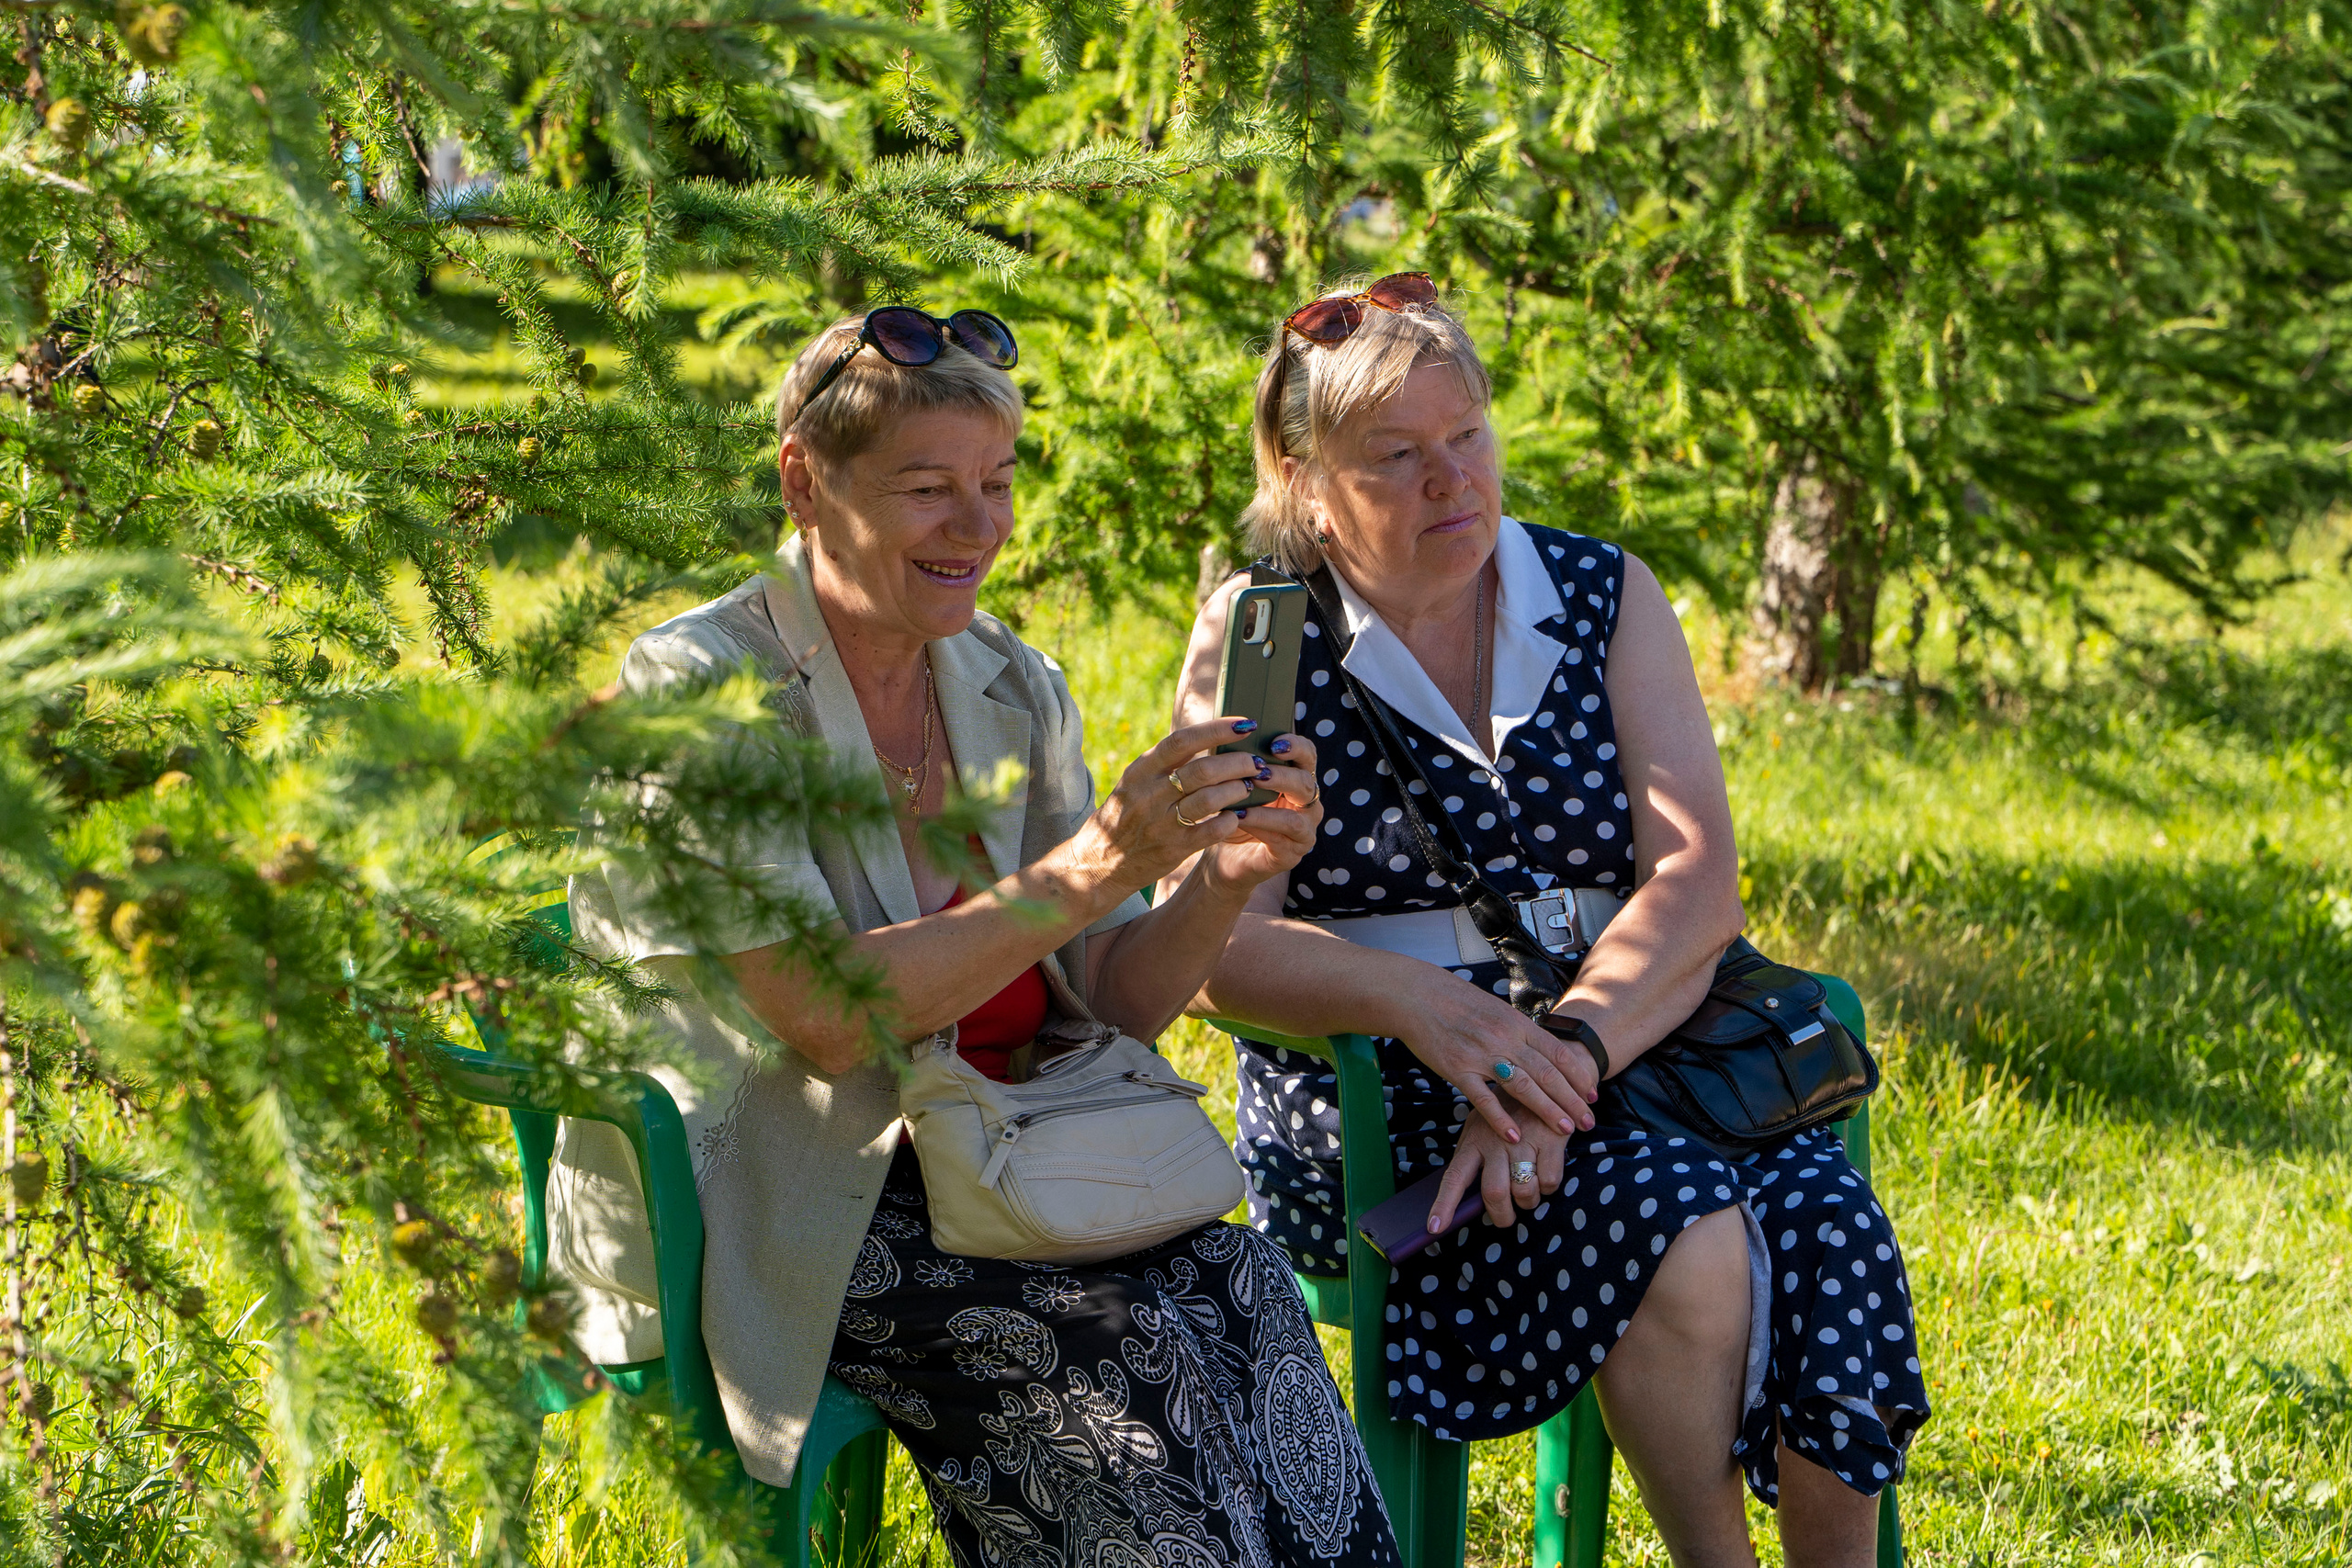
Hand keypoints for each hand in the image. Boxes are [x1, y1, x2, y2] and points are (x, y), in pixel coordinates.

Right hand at [1078, 717, 1288, 894]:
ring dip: (1237, 789)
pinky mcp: (1173, 849)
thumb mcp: (1136, 783)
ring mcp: (1161, 823)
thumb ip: (1166, 764)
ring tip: (1251, 785)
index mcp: (1140, 771)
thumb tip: (1209, 736)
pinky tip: (1238, 816)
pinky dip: (1230, 820)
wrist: (1099, 862)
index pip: (1182, 741)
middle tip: (1256, 761)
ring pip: (1210, 799)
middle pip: (1202, 770)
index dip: (1216, 730)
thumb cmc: (1125, 815)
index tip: (1244, 724)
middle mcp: (1149, 795)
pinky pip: (1210, 831)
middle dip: (1237, 763)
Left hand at [1198, 733, 1320, 893]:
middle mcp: (1307, 805)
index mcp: (1297, 780)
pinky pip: (1280, 839)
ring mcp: (1303, 833)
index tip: (1274, 742)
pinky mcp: (1291, 855)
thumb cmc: (1233, 813)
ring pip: (1297, 816)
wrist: (1224, 856)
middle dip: (1283, 775)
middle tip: (1259, 771)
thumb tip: (1225, 723)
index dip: (1296, 746)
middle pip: (1306, 783)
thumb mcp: (1235, 782)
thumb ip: (1240, 758)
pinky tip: (1240, 819)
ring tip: (1247, 796)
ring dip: (1270, 805)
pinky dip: (1260, 826)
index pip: (1308, 756)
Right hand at [1382, 964, 1599, 1143]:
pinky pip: (1483, 1099)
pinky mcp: (1457, 1070)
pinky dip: (1500, 1119)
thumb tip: (1543, 1052)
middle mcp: (1504, 1038)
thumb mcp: (1496, 1010)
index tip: (1593, 1096)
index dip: (1578, 1077)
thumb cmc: (1457, 1002)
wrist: (1418, 996)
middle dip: (1572, 1100)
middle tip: (1588, 1122)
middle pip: (1547, 1074)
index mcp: (1517, 1023)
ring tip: (1564, 1129)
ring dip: (1546, 1110)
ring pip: (1522, 1087)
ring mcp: (1481, 1055)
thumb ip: (1519, 1032)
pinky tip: (1514, 1135)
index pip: (1558, 1053)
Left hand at [1430, 1117, 1570, 1232]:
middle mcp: (1495, 1142)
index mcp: (1473, 1142)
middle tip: (1506, 1219)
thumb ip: (1474, 1159)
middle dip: (1501, 1216)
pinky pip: (1549, 1182)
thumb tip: (1465, 1201)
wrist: (1542, 1081)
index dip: (1444, 1204)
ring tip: (1529, 1192)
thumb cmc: (1506, 1114)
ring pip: (1524, 1192)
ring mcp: (1523, 1140)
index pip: (1454, 1177)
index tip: (1434, 1227)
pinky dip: (1548, 1187)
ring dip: (1529, 1202)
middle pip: (1494, 1194)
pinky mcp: (1549, 1140)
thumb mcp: (1481, 1128)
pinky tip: (1545, 1172)